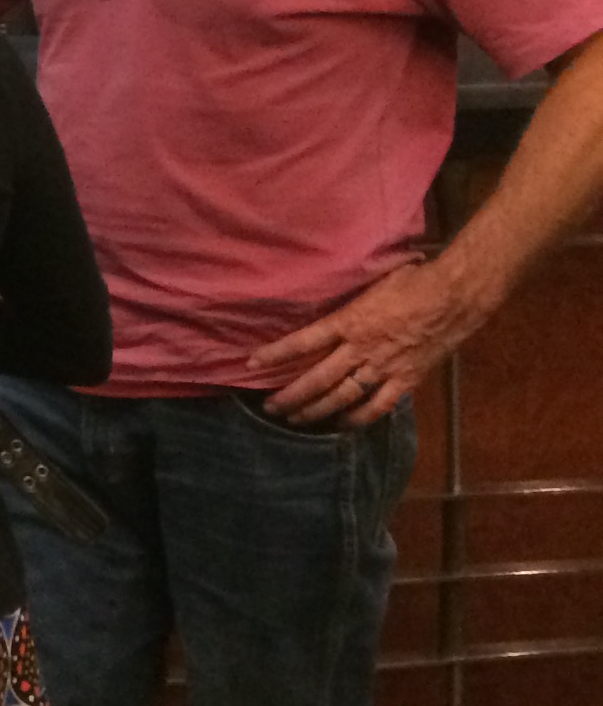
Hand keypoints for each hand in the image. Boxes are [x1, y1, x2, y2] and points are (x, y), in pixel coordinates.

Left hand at [249, 258, 479, 425]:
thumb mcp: (370, 283)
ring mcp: (384, 367)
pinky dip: (358, 417)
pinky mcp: (407, 380)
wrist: (454, 297)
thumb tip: (322, 292)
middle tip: (271, 408)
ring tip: (296, 420)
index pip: (303, 341)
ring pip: (343, 396)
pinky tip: (342, 424)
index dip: (276, 354)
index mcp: (349, 321)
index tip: (252, 364)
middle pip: (318, 378)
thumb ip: (347, 299)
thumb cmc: (411, 281)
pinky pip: (378, 405)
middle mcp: (361, 348)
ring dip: (317, 410)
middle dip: (292, 395)